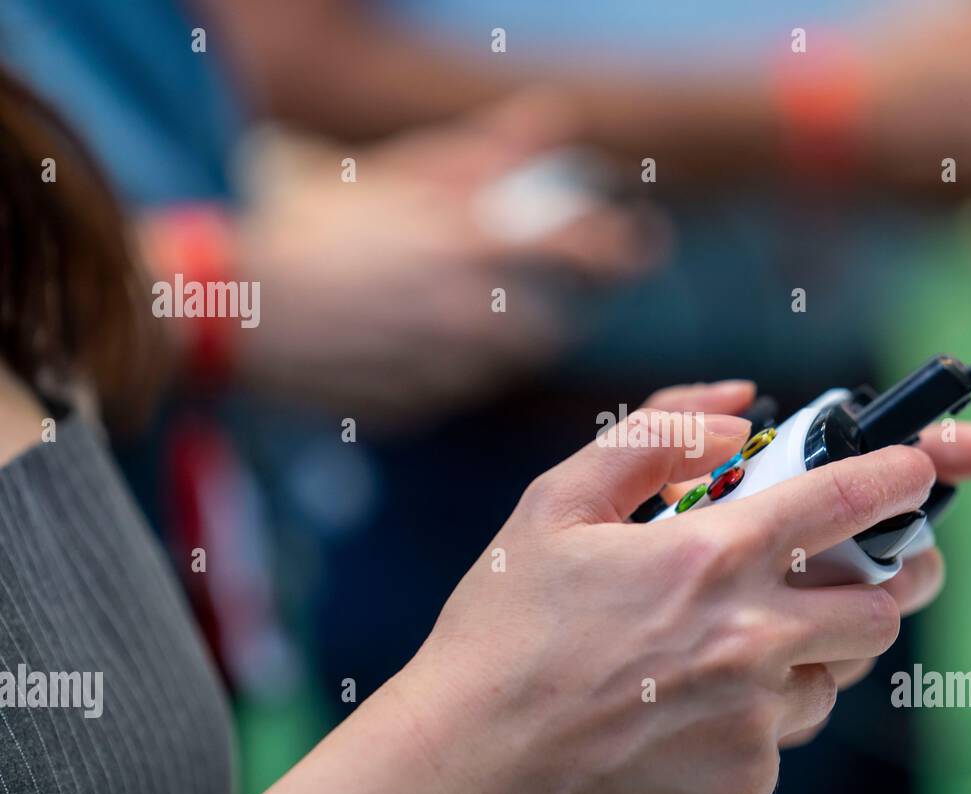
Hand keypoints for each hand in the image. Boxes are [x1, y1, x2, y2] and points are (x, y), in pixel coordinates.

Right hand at [229, 94, 669, 424]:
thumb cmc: (320, 227)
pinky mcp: (419, 408)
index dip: (621, 250)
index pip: (580, 251)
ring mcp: (445, 367)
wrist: (240, 306)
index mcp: (469, 245)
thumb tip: (555, 119)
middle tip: (525, 292)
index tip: (639, 248)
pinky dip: (453, 372)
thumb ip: (486, 153)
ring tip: (452, 315)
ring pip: (508, 364)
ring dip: (501, 342)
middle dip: (549, 309)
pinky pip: (460, 393)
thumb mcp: (401, 174)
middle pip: (551, 324)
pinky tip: (410, 346)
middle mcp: (469, 312)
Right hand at [397, 381, 937, 793]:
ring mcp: (754, 720)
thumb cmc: (505, 632)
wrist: (473, 767)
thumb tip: (737, 411)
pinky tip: (689, 709)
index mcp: (709, 558)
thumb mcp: (555, 505)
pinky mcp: (744, 783)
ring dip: (809, 652)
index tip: (919, 471)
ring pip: (838, 675)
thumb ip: (653, 439)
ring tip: (729, 649)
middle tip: (837, 577)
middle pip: (882, 606)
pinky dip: (760, 716)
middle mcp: (750, 640)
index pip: (845, 500)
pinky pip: (786, 737)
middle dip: (874, 584)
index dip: (899, 475)